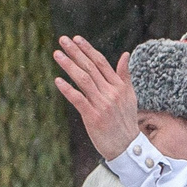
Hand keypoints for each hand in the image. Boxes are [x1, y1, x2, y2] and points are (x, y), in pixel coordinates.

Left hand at [53, 35, 142, 161]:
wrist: (127, 147)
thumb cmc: (126, 121)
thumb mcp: (129, 96)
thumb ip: (125, 75)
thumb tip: (126, 54)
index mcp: (119, 86)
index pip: (101, 63)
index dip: (88, 49)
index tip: (76, 38)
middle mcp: (111, 93)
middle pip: (91, 68)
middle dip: (75, 52)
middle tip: (62, 40)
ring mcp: (102, 105)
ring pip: (84, 80)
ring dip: (69, 66)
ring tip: (57, 54)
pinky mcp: (94, 117)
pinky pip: (79, 100)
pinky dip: (68, 89)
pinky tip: (58, 80)